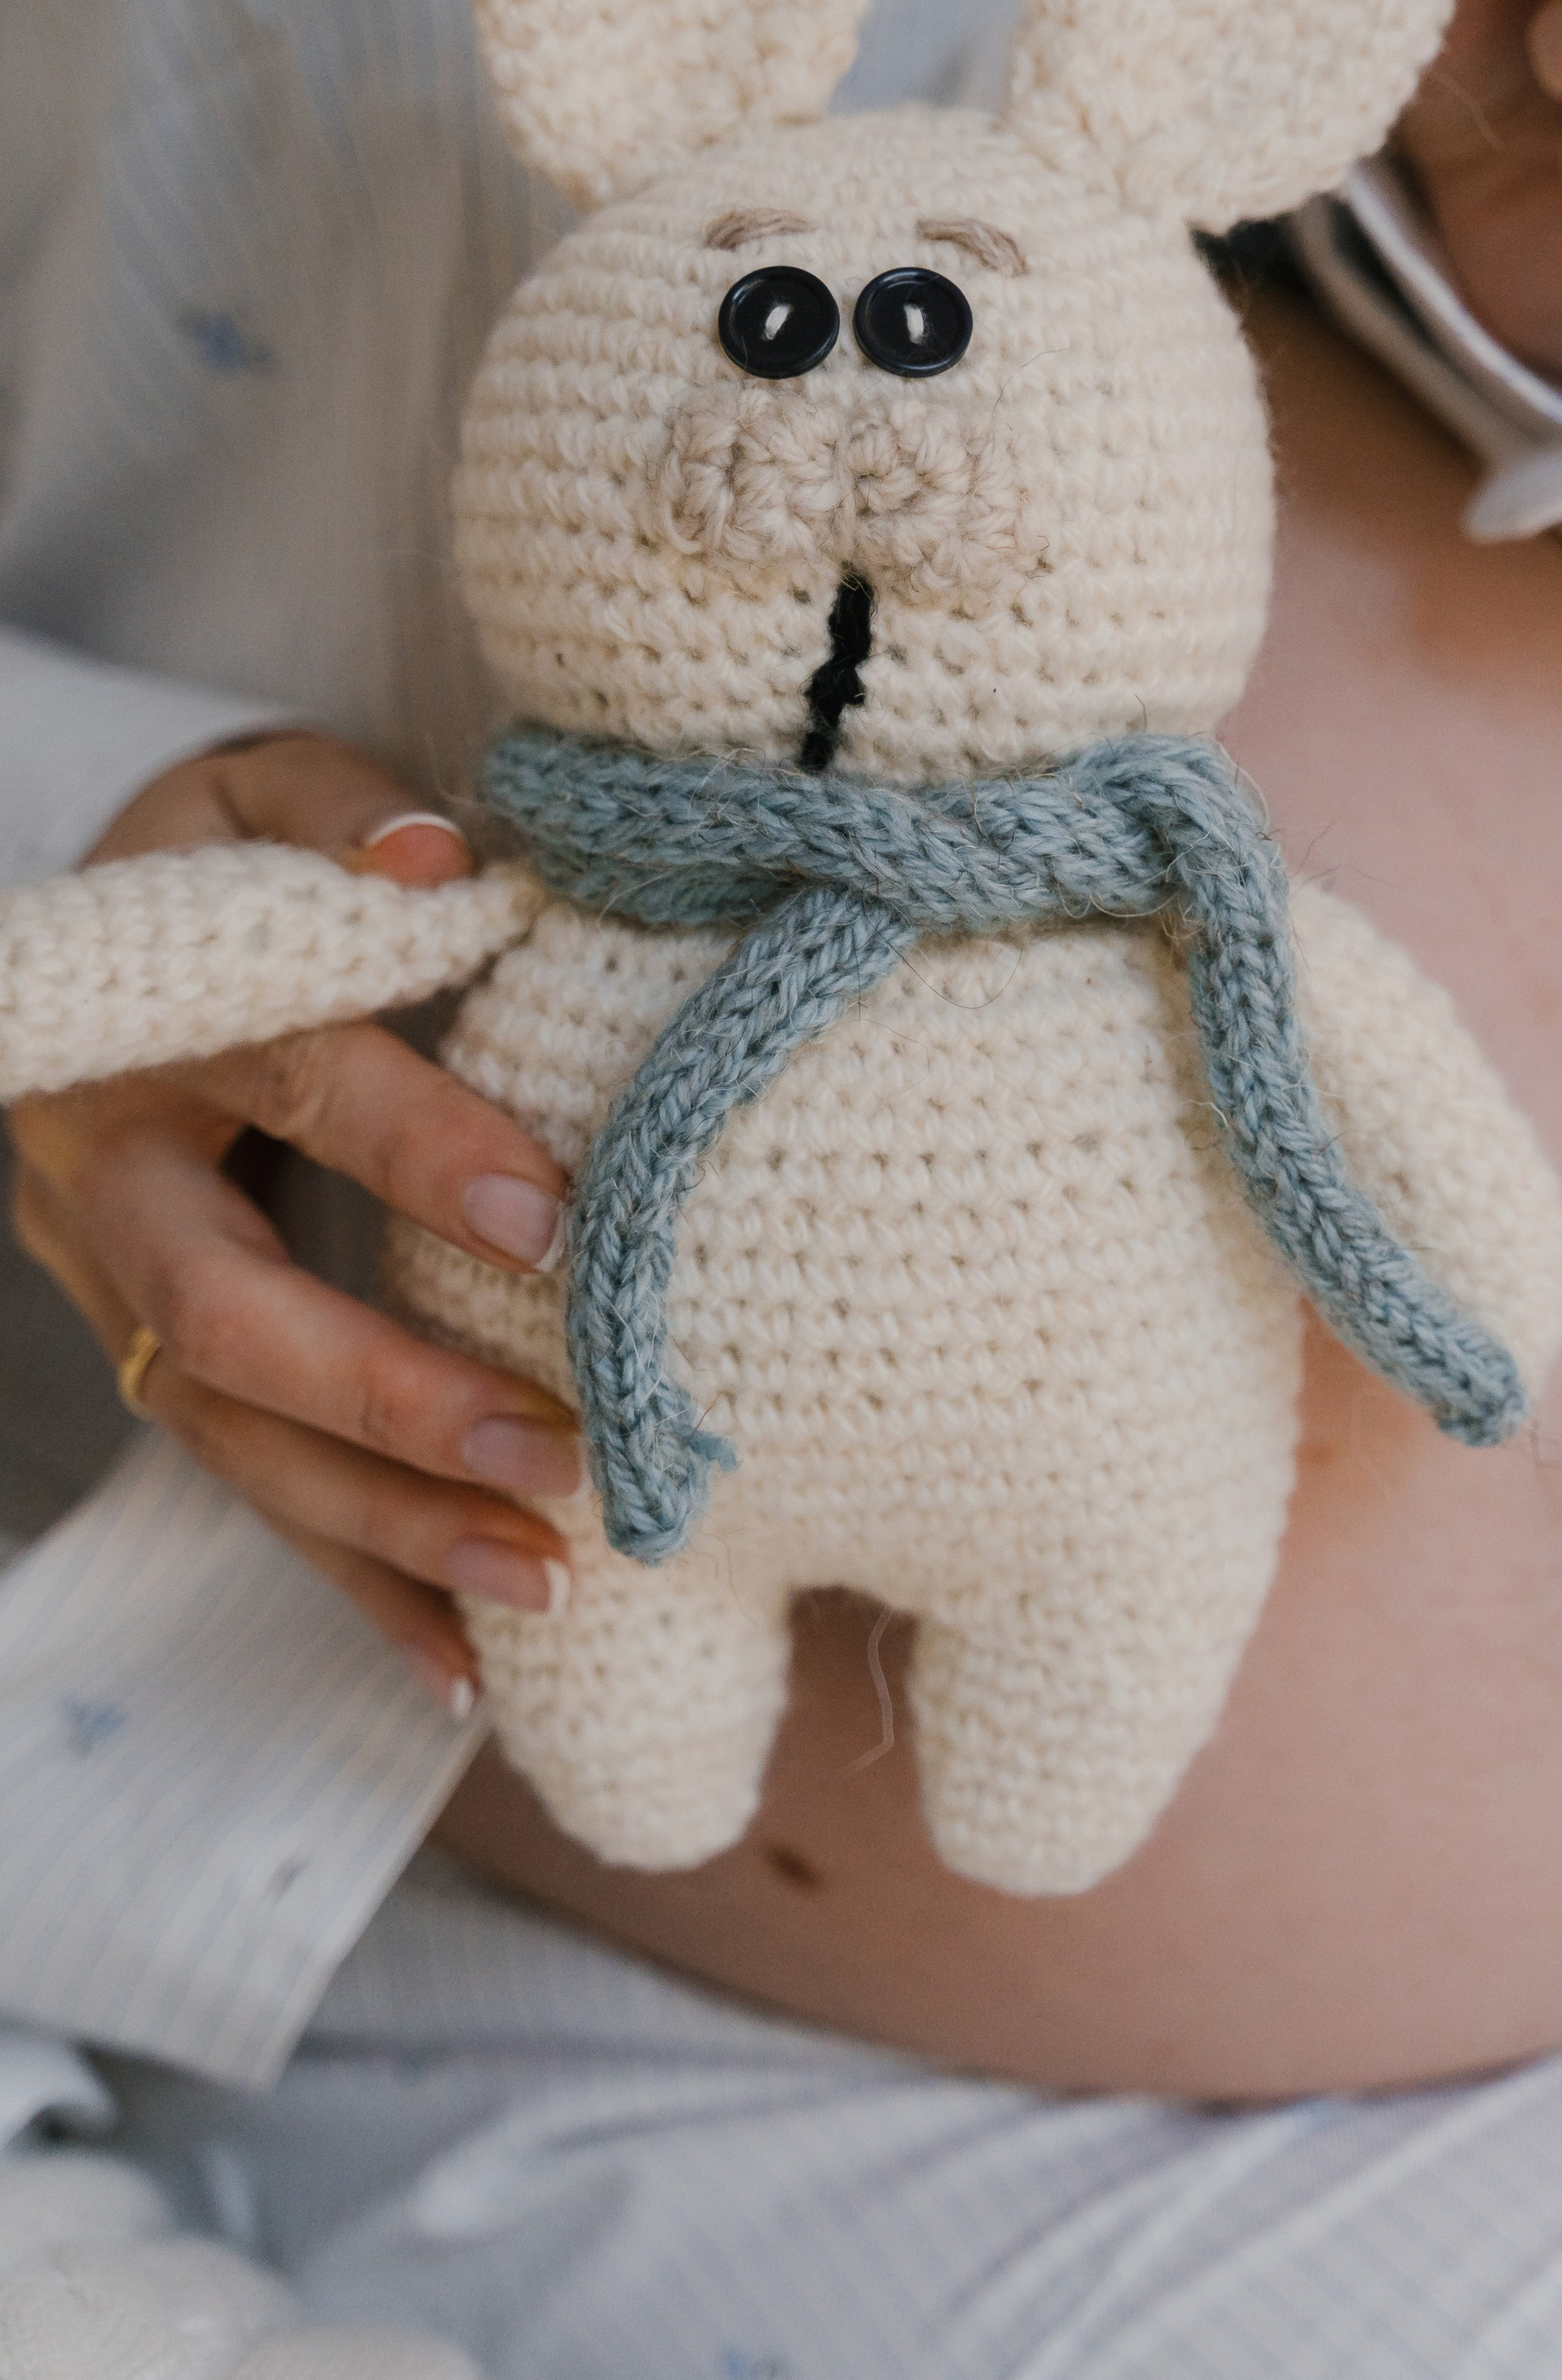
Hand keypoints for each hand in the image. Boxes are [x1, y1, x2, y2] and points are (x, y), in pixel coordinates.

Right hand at [8, 732, 580, 1713]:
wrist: (107, 940)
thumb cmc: (224, 864)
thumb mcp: (263, 795)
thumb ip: (347, 818)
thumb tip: (440, 862)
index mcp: (150, 1027)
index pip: (293, 1082)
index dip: (416, 1147)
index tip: (554, 1214)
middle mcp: (110, 1180)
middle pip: (226, 1315)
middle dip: (387, 1395)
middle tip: (550, 1447)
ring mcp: (116, 1292)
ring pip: (235, 1438)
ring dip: (388, 1524)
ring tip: (546, 1578)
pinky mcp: (157, 1362)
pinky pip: (254, 1488)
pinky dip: (358, 1583)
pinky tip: (468, 1666)